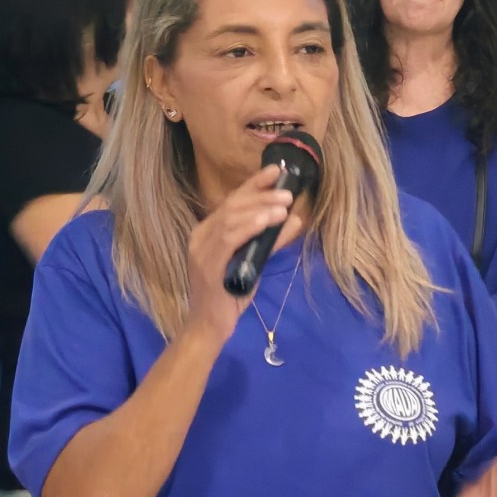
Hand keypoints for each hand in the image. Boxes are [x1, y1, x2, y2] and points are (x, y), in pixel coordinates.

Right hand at [182, 165, 295, 342]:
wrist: (209, 326)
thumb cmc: (230, 295)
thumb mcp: (253, 262)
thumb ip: (269, 242)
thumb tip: (294, 220)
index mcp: (208, 231)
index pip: (232, 201)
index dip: (254, 184)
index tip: (275, 170)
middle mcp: (201, 236)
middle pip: (232, 205)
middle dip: (262, 195)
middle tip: (287, 192)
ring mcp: (202, 250)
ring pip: (231, 219)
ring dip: (260, 209)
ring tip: (284, 205)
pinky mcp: (207, 266)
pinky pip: (229, 240)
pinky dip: (249, 227)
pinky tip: (266, 220)